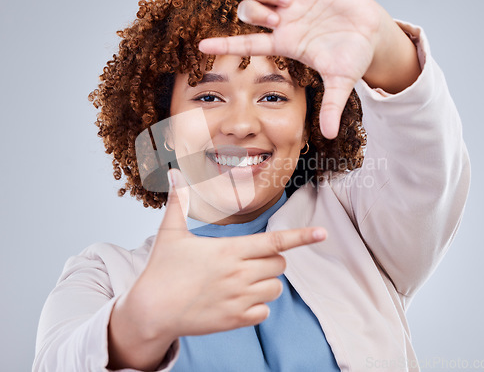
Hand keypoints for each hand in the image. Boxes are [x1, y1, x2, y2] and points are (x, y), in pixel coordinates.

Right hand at [108, 168, 326, 369]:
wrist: (150, 311)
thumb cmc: (161, 270)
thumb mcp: (169, 233)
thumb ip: (177, 202)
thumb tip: (173, 173)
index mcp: (229, 250)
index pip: (275, 241)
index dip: (301, 236)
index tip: (322, 232)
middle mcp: (239, 275)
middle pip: (280, 264)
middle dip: (272, 258)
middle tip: (250, 258)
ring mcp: (239, 299)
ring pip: (275, 288)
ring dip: (267, 281)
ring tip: (244, 278)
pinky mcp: (235, 320)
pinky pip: (264, 311)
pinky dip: (259, 305)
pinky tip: (239, 299)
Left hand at [199, 0, 419, 138]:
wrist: (372, 34)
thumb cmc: (353, 58)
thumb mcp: (341, 82)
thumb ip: (332, 106)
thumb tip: (330, 136)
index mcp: (285, 45)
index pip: (247, 45)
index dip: (224, 46)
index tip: (201, 47)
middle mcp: (284, 23)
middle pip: (247, 13)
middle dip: (253, 13)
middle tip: (276, 19)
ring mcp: (294, 3)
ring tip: (290, 1)